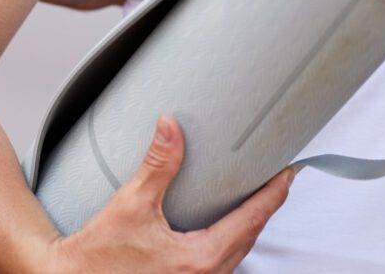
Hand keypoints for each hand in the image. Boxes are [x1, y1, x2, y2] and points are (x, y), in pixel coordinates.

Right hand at [46, 115, 294, 273]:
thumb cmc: (96, 255)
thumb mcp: (131, 204)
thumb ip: (158, 163)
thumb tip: (170, 125)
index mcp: (199, 258)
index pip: (253, 218)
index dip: (274, 193)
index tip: (289, 172)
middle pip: (251, 237)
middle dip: (265, 207)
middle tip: (277, 178)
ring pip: (238, 254)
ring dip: (249, 227)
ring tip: (256, 198)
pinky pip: (222, 265)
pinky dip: (231, 242)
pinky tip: (225, 228)